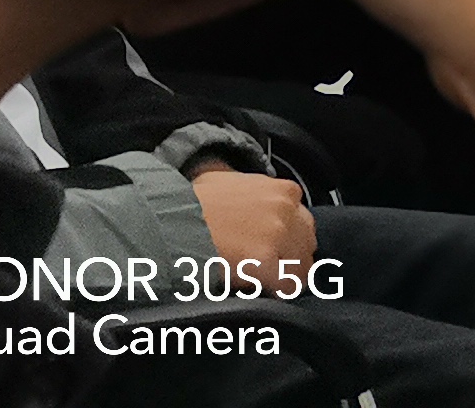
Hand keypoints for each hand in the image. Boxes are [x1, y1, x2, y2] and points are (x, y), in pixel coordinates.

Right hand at [188, 167, 315, 286]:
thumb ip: (258, 194)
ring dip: (285, 275)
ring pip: (303, 267)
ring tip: (259, 279)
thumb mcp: (231, 184)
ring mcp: (278, 234)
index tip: (274, 249)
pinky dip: (277, 291)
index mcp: (283, 190)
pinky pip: (289, 285)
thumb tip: (262, 211)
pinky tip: (259, 288)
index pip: (303, 222)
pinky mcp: (265, 259)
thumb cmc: (192, 205)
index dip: (289, 239)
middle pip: (307, 244)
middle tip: (267, 267)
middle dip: (289, 257)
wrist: (168, 220)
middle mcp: (286, 209)